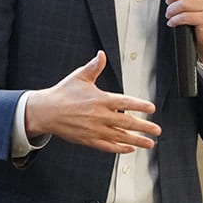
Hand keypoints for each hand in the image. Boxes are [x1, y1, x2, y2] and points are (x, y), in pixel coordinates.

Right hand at [24, 52, 160, 153]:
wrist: (45, 111)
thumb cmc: (63, 93)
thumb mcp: (79, 77)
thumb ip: (93, 67)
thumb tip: (101, 55)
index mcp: (100, 99)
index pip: (125, 102)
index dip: (139, 105)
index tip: (151, 108)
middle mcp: (99, 115)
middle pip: (127, 122)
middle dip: (144, 126)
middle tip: (157, 129)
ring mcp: (94, 129)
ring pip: (120, 136)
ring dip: (137, 140)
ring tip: (149, 143)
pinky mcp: (88, 140)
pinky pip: (107, 146)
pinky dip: (120, 148)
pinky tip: (130, 148)